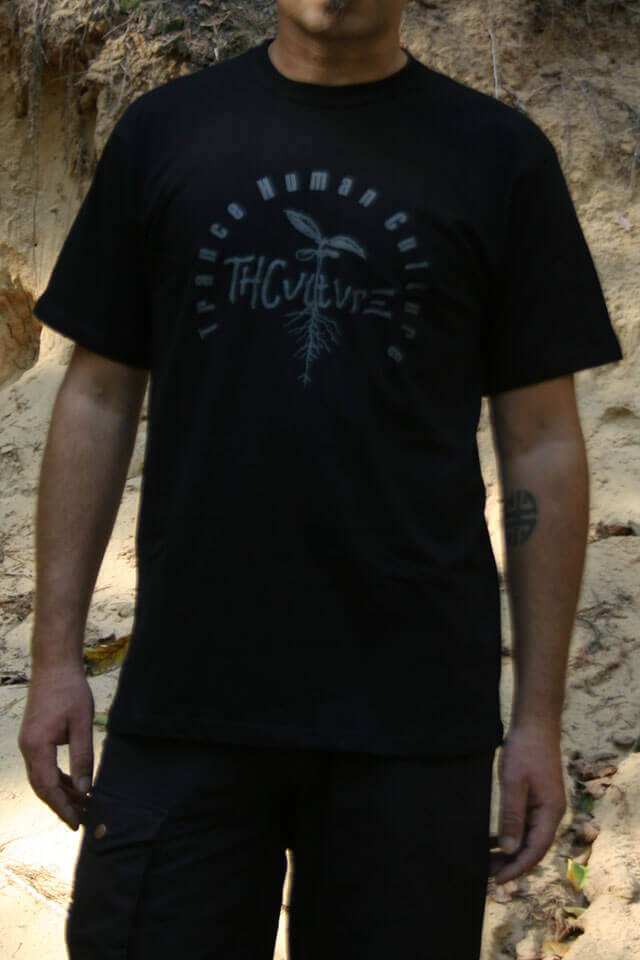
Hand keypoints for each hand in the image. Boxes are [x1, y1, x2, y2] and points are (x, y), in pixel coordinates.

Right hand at [18, 663, 94, 830]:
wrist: (54, 665)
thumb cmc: (70, 691)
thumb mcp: (81, 724)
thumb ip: (82, 757)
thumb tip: (85, 789)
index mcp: (36, 746)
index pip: (48, 787)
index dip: (62, 806)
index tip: (76, 822)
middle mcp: (27, 747)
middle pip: (41, 786)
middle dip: (59, 805)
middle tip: (78, 820)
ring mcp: (28, 742)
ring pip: (41, 777)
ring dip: (58, 792)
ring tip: (79, 805)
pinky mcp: (33, 737)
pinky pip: (42, 765)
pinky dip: (56, 777)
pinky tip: (71, 783)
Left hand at [489, 724, 566, 883]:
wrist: (535, 723)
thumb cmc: (525, 750)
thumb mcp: (514, 784)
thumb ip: (512, 817)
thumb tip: (510, 850)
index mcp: (551, 812)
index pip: (535, 850)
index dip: (516, 867)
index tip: (497, 879)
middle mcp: (551, 813)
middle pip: (532, 847)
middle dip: (511, 863)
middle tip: (486, 872)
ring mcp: (544, 805)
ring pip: (527, 836)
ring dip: (509, 850)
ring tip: (487, 860)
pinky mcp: (536, 797)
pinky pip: (524, 823)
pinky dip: (510, 833)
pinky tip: (494, 840)